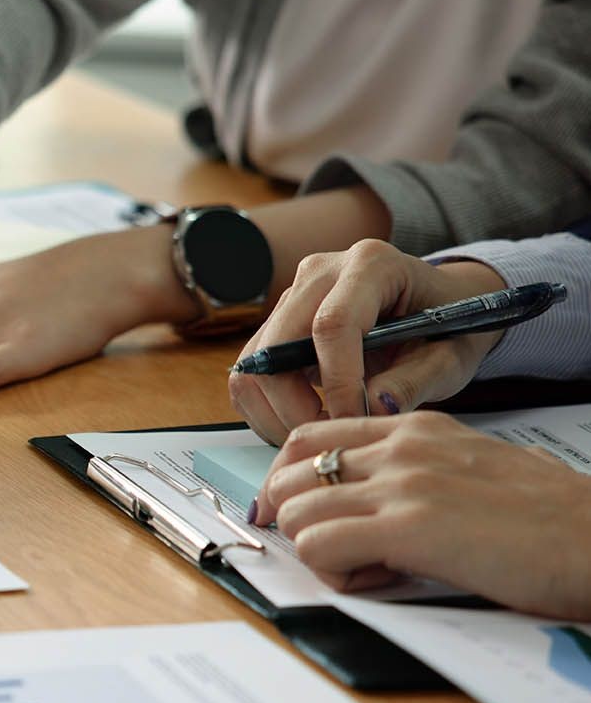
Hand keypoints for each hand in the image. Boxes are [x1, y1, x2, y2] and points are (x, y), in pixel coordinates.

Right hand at [228, 240, 507, 443]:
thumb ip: (416, 381)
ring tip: (319, 434)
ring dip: (275, 412)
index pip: (333, 324)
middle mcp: (320, 272)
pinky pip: (250, 373)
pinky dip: (267, 408)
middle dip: (296, 405)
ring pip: (252, 364)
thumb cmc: (449, 328)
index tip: (353, 422)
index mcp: (371, 264)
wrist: (437, 309)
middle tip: (332, 438)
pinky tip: (304, 422)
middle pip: (276, 345)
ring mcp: (291, 296)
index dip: (338, 383)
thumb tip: (372, 408)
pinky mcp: (275, 323)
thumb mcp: (451, 356)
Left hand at [253, 411, 590, 617]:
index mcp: (417, 430)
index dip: (287, 481)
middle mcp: (402, 448)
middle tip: (324, 551)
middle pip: (289, 474)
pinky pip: (318, 547)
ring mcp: (402, 485)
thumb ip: (420, 475)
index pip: (311, 438)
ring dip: (315, 552)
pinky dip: (333, 575)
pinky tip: (378, 581)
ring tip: (366, 570)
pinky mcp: (409, 529)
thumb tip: (373, 503)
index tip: (294, 514)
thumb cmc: (552, 520)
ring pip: (295, 512)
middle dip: (289, 519)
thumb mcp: (474, 470)